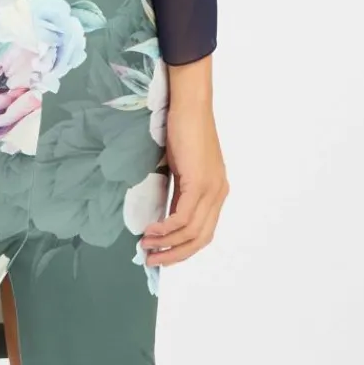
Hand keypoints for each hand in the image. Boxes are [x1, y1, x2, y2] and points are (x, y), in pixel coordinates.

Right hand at [141, 96, 228, 266]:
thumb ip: (179, 192)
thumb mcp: (181, 167)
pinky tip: (150, 230)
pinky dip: (166, 228)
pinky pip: (183, 218)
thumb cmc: (183, 128)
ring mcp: (212, 189)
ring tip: (145, 247)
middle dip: (175, 254)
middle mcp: (218, 194)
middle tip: (152, 260)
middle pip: (200, 239)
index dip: (183, 247)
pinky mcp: (199, 183)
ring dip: (167, 244)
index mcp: (216, 191)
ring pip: (192, 232)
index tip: (162, 253)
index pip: (203, 231)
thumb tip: (166, 216)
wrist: (189, 104)